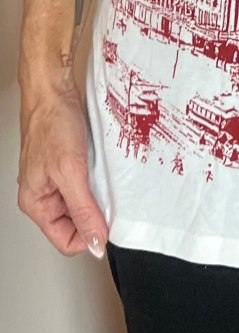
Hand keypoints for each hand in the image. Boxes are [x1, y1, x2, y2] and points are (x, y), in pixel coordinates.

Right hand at [18, 83, 108, 257]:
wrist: (55, 91)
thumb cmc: (52, 124)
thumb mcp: (70, 172)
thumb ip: (83, 209)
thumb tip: (94, 241)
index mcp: (36, 203)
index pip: (66, 240)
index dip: (89, 236)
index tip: (108, 223)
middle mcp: (45, 194)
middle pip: (76, 223)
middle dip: (95, 213)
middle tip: (108, 195)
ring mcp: (57, 179)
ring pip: (85, 202)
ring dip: (99, 195)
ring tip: (103, 178)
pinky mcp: (70, 165)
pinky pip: (89, 183)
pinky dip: (99, 180)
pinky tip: (103, 169)